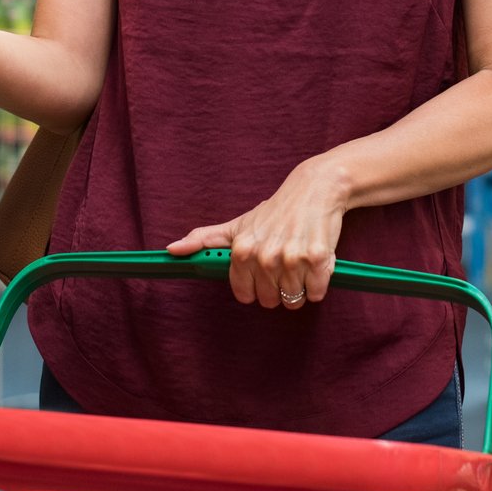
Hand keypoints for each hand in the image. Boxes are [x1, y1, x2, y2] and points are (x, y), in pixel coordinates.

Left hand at [166, 159, 350, 309]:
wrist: (315, 189)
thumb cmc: (275, 211)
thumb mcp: (238, 225)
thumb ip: (204, 239)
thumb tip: (173, 249)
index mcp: (242, 251)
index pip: (246, 296)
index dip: (256, 287)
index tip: (262, 273)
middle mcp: (265, 257)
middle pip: (270, 301)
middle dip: (278, 288)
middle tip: (284, 264)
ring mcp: (292, 259)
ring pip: (293, 300)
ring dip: (300, 286)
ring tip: (299, 260)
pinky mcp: (318, 259)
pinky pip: (316, 292)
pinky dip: (319, 282)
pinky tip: (315, 262)